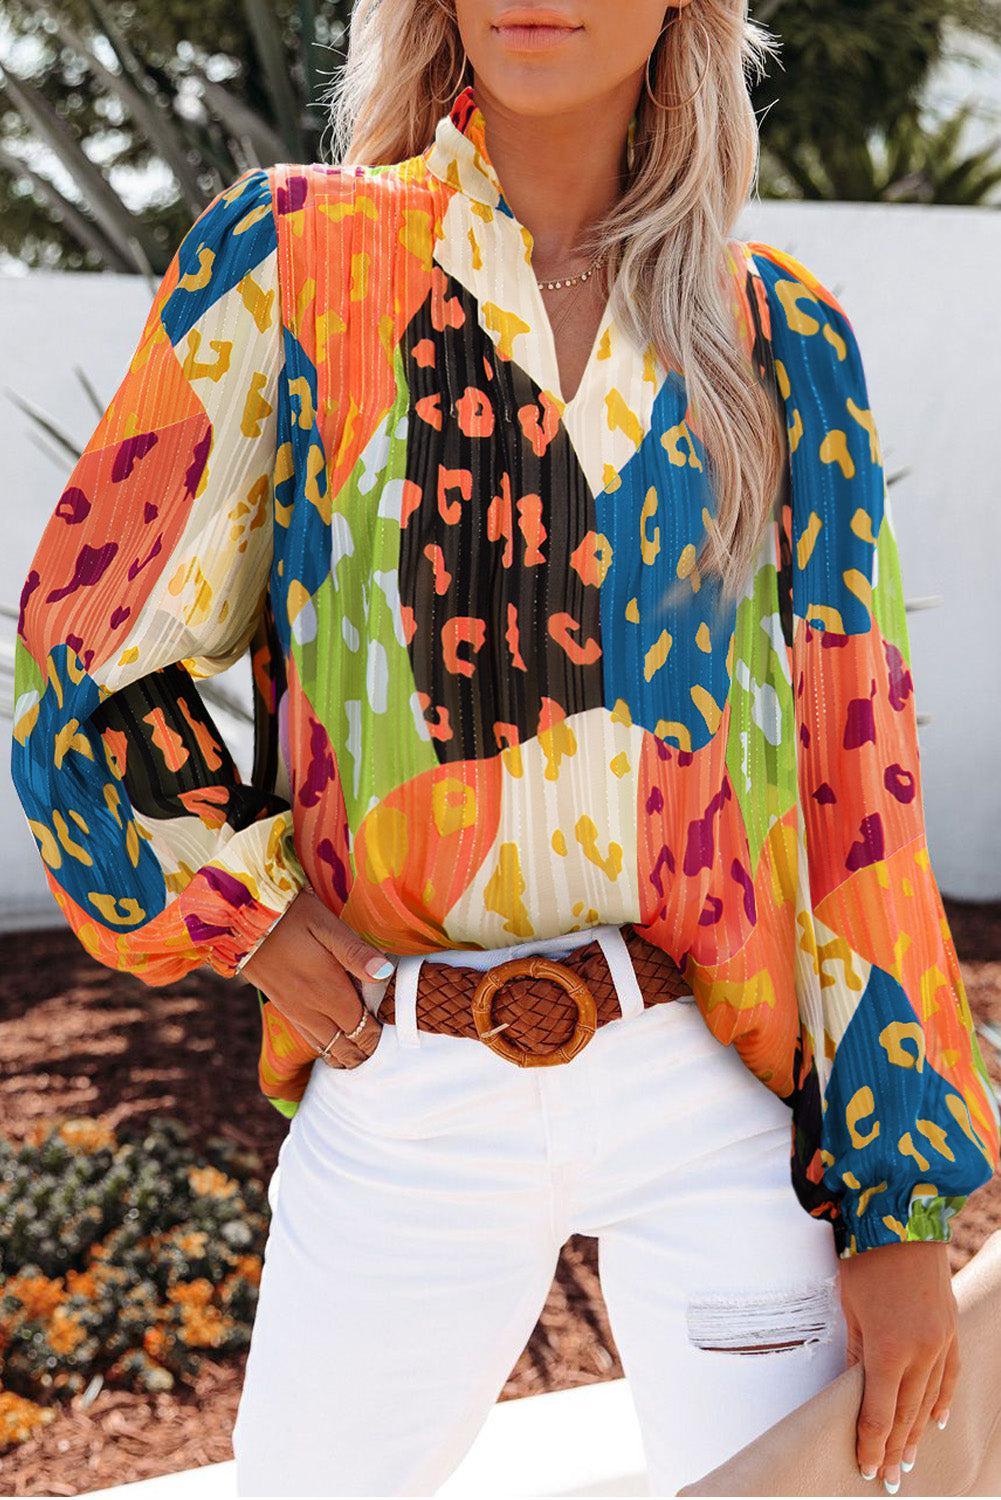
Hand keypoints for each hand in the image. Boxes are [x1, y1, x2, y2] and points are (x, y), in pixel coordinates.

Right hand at [240, 889, 394, 1066]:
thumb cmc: (289, 916)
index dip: (376, 1034)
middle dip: (363, 1050)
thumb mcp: (326, 924)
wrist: (240, 919)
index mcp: (327, 990)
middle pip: (344, 1047)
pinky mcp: (280, 1006)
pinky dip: (325, 1044)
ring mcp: (293, 1010)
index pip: (360, 1030)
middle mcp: (310, 1008)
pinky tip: (332, 1037)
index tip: (387, 1027)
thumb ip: (355, 952)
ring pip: (324, 1047)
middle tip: (377, 1043)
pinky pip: (307, 1038)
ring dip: (344, 1052)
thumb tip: (385, 973)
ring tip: (359, 1049)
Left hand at [839, 1240, 956, 1492]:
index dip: (871, 1445)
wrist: (903, 1219)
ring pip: (930, 1400)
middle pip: (907, 1414)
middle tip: (885, 1478)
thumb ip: (856, 1353)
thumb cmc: (865, 1260)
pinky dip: (943, 1401)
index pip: (879, 1413)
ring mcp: (941, 1341)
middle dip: (894, 1448)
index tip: (865, 1468)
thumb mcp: (850, 1308)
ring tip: (907, 1461)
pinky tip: (936, 1422)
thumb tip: (854, 1389)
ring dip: (918, 1433)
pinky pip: (950, 1375)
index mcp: (888, 1350)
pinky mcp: (951, 1329)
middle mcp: (920, 1352)